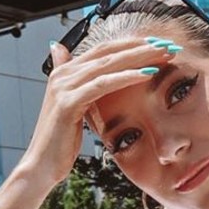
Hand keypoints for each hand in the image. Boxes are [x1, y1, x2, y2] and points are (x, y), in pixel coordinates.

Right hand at [14, 37, 176, 193]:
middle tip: (166, 45)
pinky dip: (126, 77)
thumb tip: (63, 53)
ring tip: (163, 55)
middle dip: (140, 46)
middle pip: (107, 52)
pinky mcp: (68, 103)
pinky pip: (102, 84)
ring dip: (138, 57)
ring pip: (107, 64)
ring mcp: (64, 87)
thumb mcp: (73, 107)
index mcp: (65, 72)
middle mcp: (63, 74)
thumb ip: (76, 82)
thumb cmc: (61, 141)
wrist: (42, 164)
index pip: (103, 49)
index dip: (131, 44)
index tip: (158, 44)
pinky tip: (146, 75)